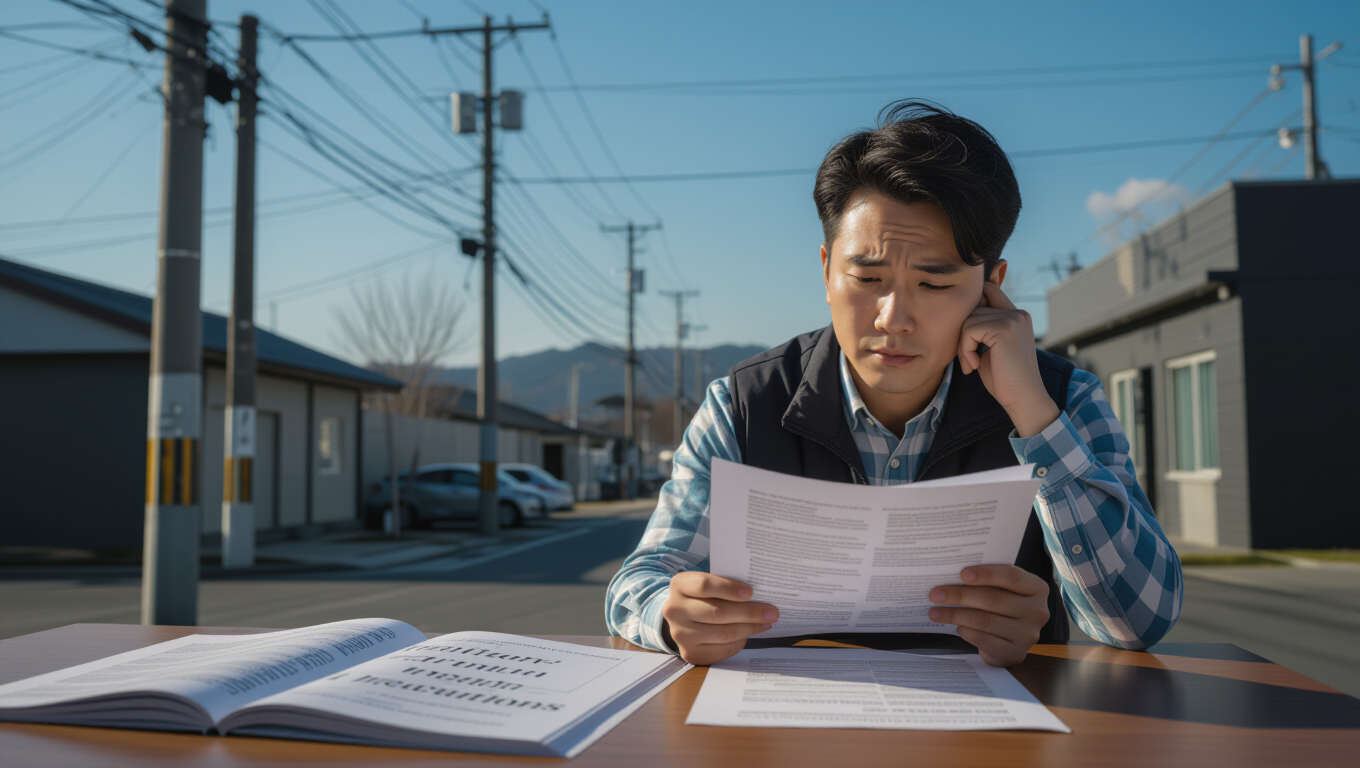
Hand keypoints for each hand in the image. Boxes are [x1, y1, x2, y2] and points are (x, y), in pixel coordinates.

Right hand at [661, 572, 777, 665]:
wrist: (681, 617)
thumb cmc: (702, 595)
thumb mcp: (707, 583)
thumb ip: (725, 585)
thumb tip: (760, 595)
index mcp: (679, 585)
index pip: (704, 585)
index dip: (729, 588)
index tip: (751, 592)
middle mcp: (674, 610)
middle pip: (717, 612)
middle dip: (749, 612)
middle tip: (771, 612)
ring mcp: (680, 634)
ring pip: (723, 633)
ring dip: (749, 628)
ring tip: (765, 622)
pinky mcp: (690, 653)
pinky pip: (722, 649)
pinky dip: (740, 641)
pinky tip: (749, 633)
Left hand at [928, 565, 1049, 666]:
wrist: (1011, 641)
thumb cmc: (1003, 606)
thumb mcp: (1005, 589)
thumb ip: (990, 581)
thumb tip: (952, 573)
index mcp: (1037, 588)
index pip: (1012, 576)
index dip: (986, 574)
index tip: (962, 574)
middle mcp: (1037, 611)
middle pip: (993, 599)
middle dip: (960, 595)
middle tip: (935, 594)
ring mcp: (1028, 634)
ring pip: (984, 620)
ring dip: (955, 614)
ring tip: (935, 612)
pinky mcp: (1015, 652)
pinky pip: (983, 639)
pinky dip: (966, 631)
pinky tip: (956, 626)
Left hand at [957, 282, 1059, 436]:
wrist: (1023, 399)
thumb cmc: (1004, 379)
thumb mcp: (991, 348)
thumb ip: (982, 329)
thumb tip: (960, 313)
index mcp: (1017, 316)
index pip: (988, 291)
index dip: (972, 309)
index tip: (968, 338)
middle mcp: (1017, 313)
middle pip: (973, 308)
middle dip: (963, 334)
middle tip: (967, 359)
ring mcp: (1013, 319)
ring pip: (968, 320)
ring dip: (962, 346)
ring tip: (971, 365)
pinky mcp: (1004, 329)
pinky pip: (969, 331)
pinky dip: (964, 351)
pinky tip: (974, 366)